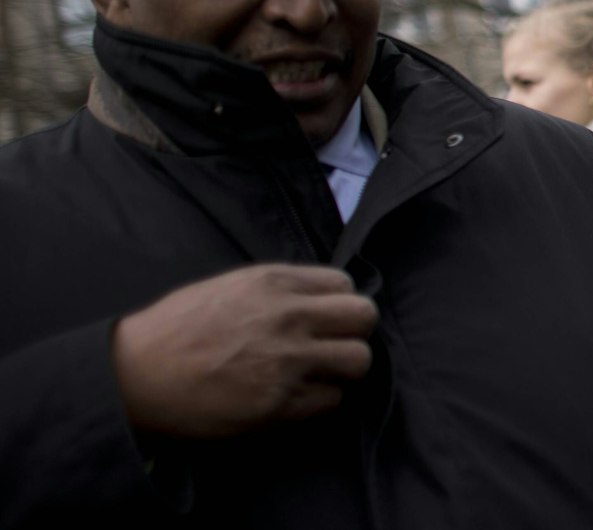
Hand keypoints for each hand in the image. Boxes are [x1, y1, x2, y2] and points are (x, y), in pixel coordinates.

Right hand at [112, 263, 377, 439]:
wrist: (134, 375)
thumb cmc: (176, 328)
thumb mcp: (231, 286)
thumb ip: (280, 289)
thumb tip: (321, 300)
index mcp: (275, 283)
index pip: (345, 286)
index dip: (338, 304)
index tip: (324, 318)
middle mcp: (289, 318)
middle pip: (364, 319)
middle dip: (353, 332)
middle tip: (331, 345)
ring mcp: (287, 362)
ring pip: (359, 361)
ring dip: (343, 369)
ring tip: (318, 373)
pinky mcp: (279, 403)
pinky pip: (331, 400)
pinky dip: (320, 400)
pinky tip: (296, 396)